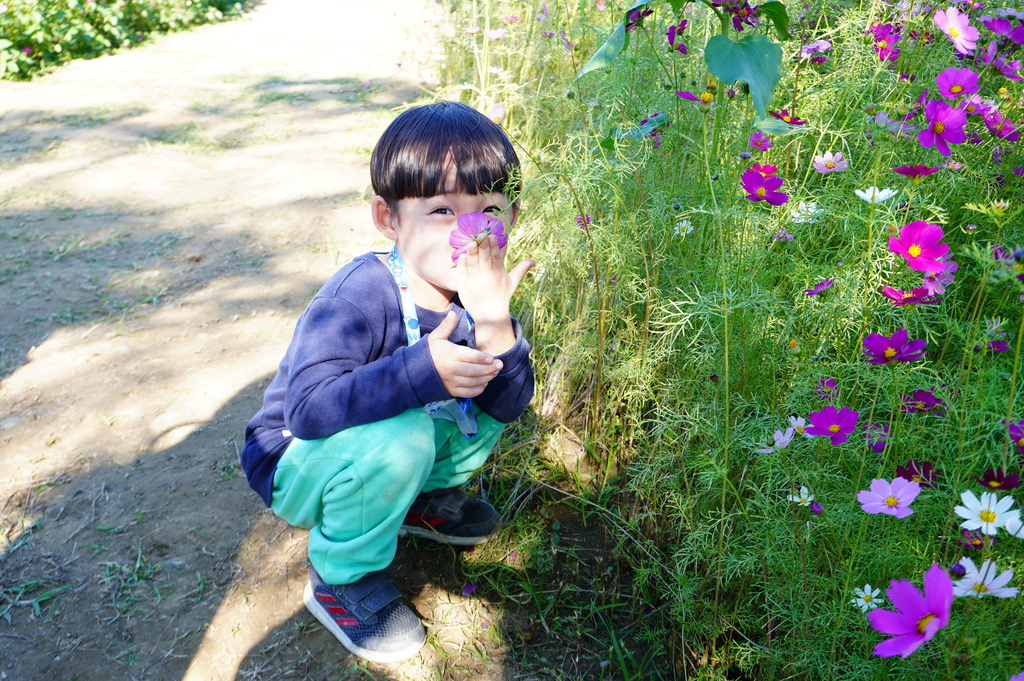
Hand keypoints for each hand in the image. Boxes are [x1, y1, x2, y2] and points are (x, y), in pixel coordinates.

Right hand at [427, 310, 502, 397]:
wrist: (415, 371)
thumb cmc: (430, 352)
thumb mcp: (435, 338)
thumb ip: (446, 327)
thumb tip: (452, 314)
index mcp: (448, 354)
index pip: (467, 357)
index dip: (480, 358)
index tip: (491, 358)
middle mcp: (450, 369)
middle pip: (473, 371)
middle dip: (488, 369)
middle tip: (499, 365)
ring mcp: (451, 381)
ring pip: (472, 382)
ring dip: (486, 378)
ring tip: (495, 372)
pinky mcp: (451, 391)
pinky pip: (468, 393)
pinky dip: (478, 389)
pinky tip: (484, 383)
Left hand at [456, 236, 533, 354]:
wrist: (489, 316)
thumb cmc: (501, 296)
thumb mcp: (512, 283)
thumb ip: (521, 270)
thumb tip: (533, 261)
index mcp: (499, 274)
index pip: (496, 257)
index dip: (494, 246)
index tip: (492, 235)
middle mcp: (487, 278)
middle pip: (484, 259)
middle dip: (483, 246)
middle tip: (481, 235)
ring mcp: (475, 282)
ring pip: (472, 264)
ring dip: (471, 253)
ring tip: (471, 242)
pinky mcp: (464, 286)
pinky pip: (462, 272)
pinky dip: (462, 264)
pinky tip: (462, 255)